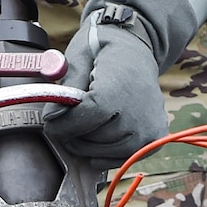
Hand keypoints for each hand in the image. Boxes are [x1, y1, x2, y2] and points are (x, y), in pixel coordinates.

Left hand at [43, 8, 169, 164]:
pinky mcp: (155, 139)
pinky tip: (97, 138)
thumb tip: (52, 118)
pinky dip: (105, 154)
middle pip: (94, 139)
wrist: (137, 48)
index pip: (86, 119)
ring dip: (87, 146)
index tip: (50, 124)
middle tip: (64, 124)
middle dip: (73, 135)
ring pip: (106, 153)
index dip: (64, 126)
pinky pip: (122, 158)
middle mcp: (139, 113)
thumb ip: (66, 87)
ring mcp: (150, 129)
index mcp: (119, 89)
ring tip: (81, 128)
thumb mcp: (80, 55)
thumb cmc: (103, 50)